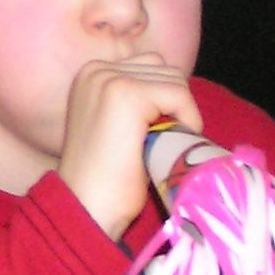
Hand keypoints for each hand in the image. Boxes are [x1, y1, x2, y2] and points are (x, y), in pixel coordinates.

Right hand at [58, 54, 201, 239]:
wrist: (86, 207)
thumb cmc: (106, 177)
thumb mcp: (115, 126)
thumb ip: (136, 101)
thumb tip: (177, 92)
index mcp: (90, 74)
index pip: (149, 68)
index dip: (164, 102)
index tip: (153, 135)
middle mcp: (96, 69)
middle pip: (164, 69)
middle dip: (173, 105)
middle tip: (160, 142)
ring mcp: (110, 79)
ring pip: (175, 80)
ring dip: (180, 113)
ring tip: (162, 144)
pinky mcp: (126, 93)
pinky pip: (179, 94)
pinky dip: (187, 119)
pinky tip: (168, 145)